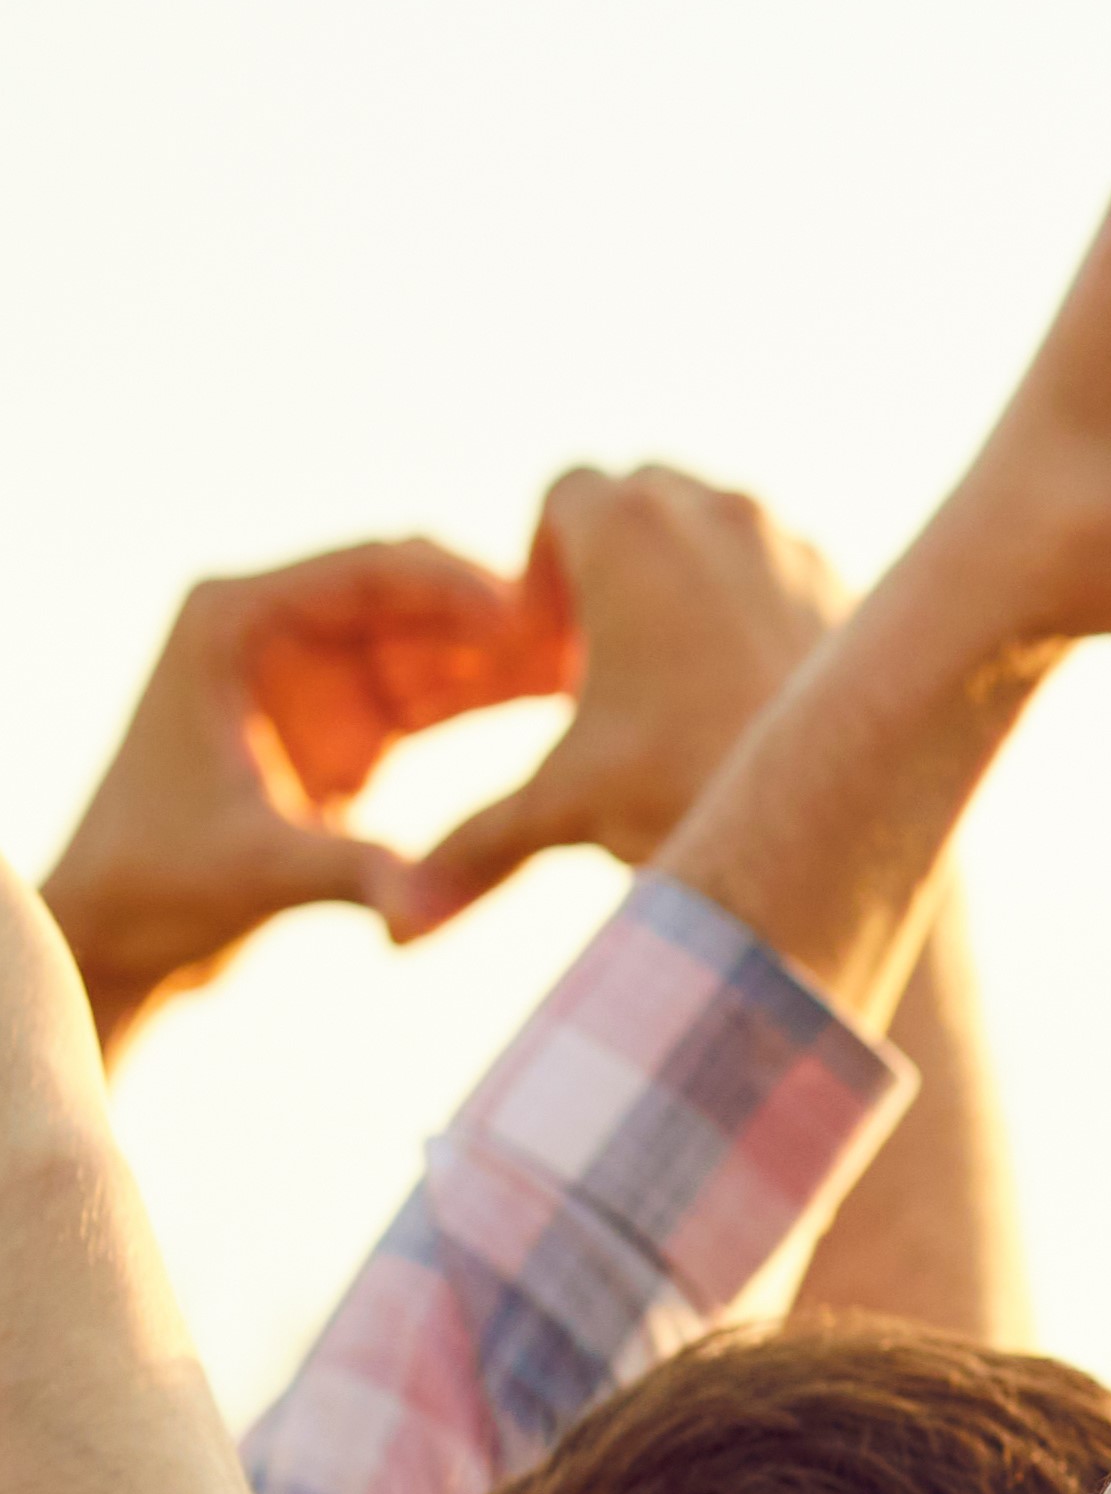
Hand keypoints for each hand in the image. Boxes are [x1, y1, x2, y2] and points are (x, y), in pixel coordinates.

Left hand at [40, 541, 563, 1058]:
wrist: (131, 923)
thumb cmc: (160, 880)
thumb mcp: (260, 868)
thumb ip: (353, 872)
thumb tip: (429, 911)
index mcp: (234, 620)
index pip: (363, 570)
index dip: (451, 582)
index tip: (525, 612)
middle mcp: (280, 627)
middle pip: (415, 591)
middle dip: (498, 612)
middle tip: (584, 639)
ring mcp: (324, 670)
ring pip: (441, 637)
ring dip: (511, 653)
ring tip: (597, 669)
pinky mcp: (357, 718)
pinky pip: (445, 689)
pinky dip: (500, 694)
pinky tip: (572, 701)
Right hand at [398, 467, 841, 929]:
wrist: (840, 819)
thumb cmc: (690, 793)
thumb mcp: (566, 807)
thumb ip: (474, 846)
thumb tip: (397, 932)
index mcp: (626, 527)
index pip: (564, 493)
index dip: (545, 566)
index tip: (555, 652)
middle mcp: (713, 507)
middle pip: (641, 496)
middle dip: (616, 563)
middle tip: (611, 664)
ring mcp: (788, 536)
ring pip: (718, 522)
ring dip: (688, 577)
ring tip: (678, 683)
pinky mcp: (844, 577)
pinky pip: (783, 561)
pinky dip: (756, 600)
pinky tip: (746, 693)